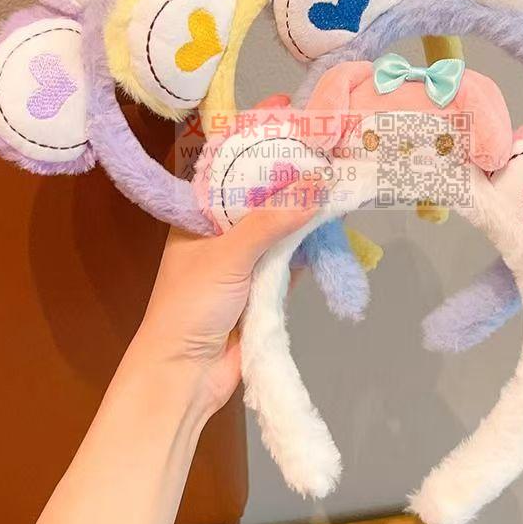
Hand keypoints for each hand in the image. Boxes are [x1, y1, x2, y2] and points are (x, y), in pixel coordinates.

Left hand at [136, 174, 327, 411]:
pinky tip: (330, 235)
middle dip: (291, 195)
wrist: (185, 375)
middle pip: (261, 209)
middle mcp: (220, 239)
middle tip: (328, 170)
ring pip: (278, 237)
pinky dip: (305, 255)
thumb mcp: (227, 255)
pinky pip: (287, 266)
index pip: (234, 182)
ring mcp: (241, 267)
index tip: (300, 148)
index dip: (265, 165)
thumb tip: (315, 190)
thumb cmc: (192, 305)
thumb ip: (270, 223)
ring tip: (336, 196)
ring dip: (302, 224)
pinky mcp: (260, 293)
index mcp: (198, 221)